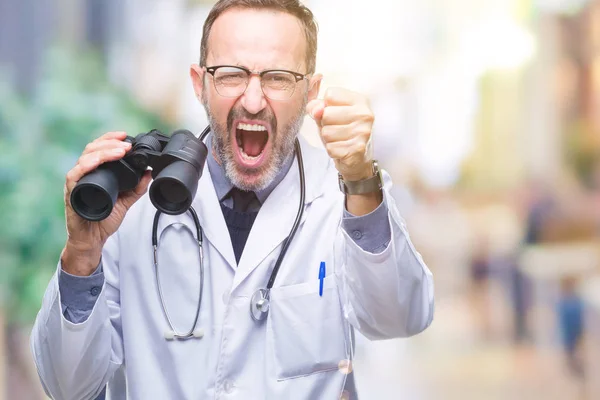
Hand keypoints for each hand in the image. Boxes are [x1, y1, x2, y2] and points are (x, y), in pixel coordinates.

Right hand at [62, 131, 151, 274]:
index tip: (126, 136)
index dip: (111, 139)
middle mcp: (84, 173)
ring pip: (85, 158)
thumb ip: (137, 188)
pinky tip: (96, 162)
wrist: (92, 239)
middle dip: (110, 143)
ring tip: (120, 151)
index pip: (100, 148)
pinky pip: (74, 175)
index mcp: (95, 172)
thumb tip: (149, 173)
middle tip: (127, 145)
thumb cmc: (104, 219)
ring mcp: (77, 182)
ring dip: (103, 152)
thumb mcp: (126, 201)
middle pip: (92, 149)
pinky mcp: (71, 192)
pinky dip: (85, 166)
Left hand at [306, 87, 374, 180]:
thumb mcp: (328, 114)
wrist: (357, 159)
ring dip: (328, 139)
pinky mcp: (358, 148)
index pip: (330, 94)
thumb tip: (316, 110)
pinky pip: (331, 148)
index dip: (325, 106)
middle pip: (326, 114)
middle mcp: (365, 114)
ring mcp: (363, 132)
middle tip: (337, 130)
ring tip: (339, 140)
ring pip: (327, 132)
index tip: (336, 115)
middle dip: (325, 125)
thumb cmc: (342, 132)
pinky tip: (342, 150)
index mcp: (359, 100)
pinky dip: (332, 151)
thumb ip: (317, 107)